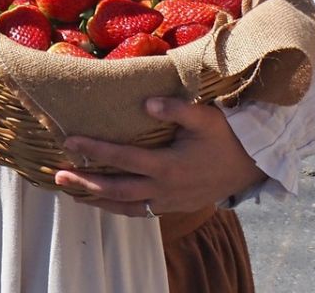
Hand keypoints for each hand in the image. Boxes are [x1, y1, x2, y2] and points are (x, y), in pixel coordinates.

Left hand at [55, 97, 267, 216]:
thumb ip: (175, 110)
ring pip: (127, 207)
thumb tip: (146, 103)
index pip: (124, 158)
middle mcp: (166, 188)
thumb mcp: (204, 117)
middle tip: (58, 175)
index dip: (95, 149)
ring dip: (98, 200)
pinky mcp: (176, 206)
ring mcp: (171, 201)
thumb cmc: (228, 136)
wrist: (255, 165)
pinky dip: (120, 208)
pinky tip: (105, 202)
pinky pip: (141, 212)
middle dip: (86, 183)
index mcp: (169, 165)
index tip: (69, 141)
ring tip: (72, 192)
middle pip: (118, 189)